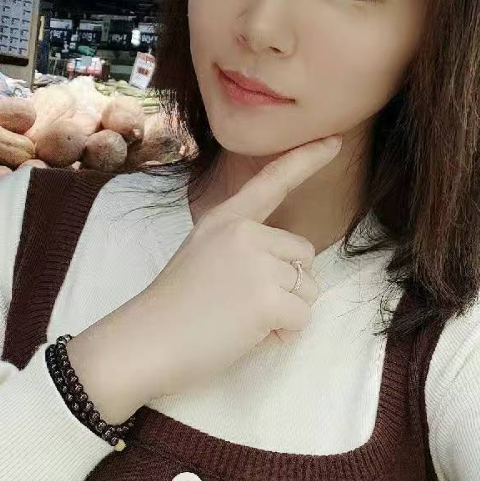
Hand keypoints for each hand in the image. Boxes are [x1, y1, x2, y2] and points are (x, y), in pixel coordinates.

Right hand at [67, 136, 341, 423]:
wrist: (145, 340)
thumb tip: (289, 265)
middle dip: (287, 285)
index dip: (307, 159)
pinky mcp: (267, 298)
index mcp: (227, 218)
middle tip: (243, 304)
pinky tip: (248, 335)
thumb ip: (243, 245)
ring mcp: (257, 262)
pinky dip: (283, 335)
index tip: (334, 139)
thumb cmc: (172, 306)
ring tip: (241, 321)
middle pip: (304, 254)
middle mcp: (245, 231)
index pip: (273, 181)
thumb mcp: (204, 252)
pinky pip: (302, 318)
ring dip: (285, 312)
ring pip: (307, 289)